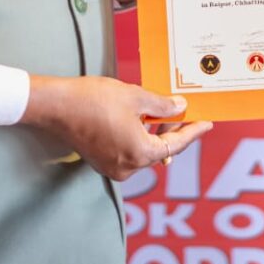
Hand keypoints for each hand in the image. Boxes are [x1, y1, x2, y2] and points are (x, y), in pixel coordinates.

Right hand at [21, 74, 212, 180]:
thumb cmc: (94, 100)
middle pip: (160, 150)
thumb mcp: (136, 97)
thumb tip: (180, 108)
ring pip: (144, 151)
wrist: (57, 106)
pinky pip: (129, 151)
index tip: (207, 124)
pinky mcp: (101, 161)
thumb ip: (162, 105)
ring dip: (155, 132)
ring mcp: (113, 167)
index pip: (175, 145)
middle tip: (186, 112)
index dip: (193, 132)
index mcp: (140, 153)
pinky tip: (142, 118)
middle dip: (173, 130)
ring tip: (163, 110)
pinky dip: (139, 137)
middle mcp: (128, 167)